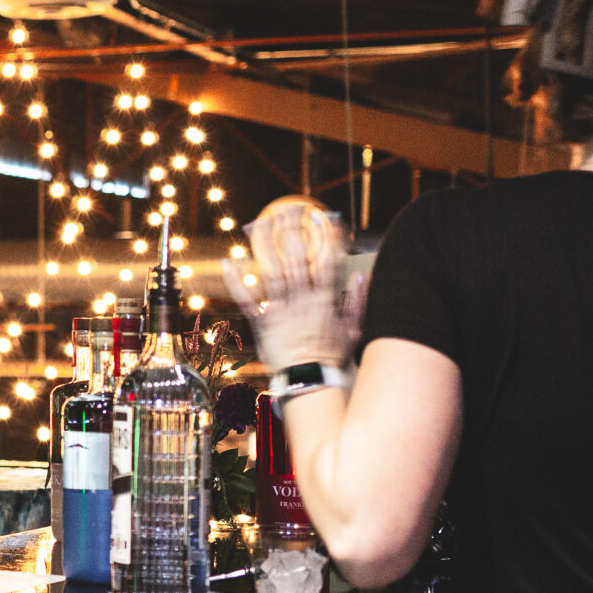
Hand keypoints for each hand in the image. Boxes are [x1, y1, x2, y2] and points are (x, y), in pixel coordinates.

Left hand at [222, 196, 365, 371]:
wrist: (310, 383)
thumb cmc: (332, 358)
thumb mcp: (354, 330)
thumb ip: (357, 302)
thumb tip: (363, 276)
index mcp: (325, 299)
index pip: (325, 259)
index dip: (324, 236)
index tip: (321, 216)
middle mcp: (301, 300)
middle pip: (295, 258)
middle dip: (291, 230)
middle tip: (287, 209)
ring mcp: (280, 310)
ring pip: (270, 271)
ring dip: (263, 245)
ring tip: (258, 223)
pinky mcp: (262, 322)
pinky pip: (246, 298)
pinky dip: (236, 279)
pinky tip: (229, 260)